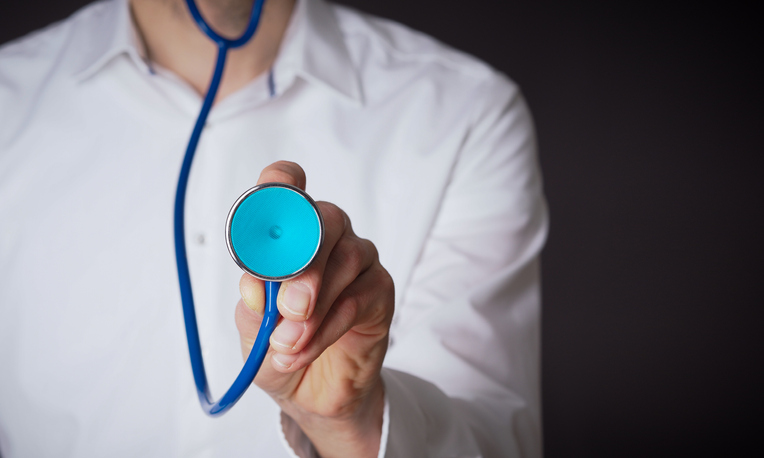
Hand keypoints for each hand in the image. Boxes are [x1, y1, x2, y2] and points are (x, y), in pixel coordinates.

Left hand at [234, 161, 394, 457]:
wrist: (311, 392)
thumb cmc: (280, 345)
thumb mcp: (253, 327)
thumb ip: (255, 302)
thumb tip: (256, 284)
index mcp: (289, 231)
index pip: (287, 186)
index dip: (278, 186)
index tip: (265, 213)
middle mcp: (327, 235)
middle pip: (325, 219)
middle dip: (303, 264)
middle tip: (287, 307)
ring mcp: (357, 259)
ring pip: (345, 260)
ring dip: (313, 309)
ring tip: (287, 343)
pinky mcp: (379, 289)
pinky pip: (358, 299)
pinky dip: (327, 328)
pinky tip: (305, 348)